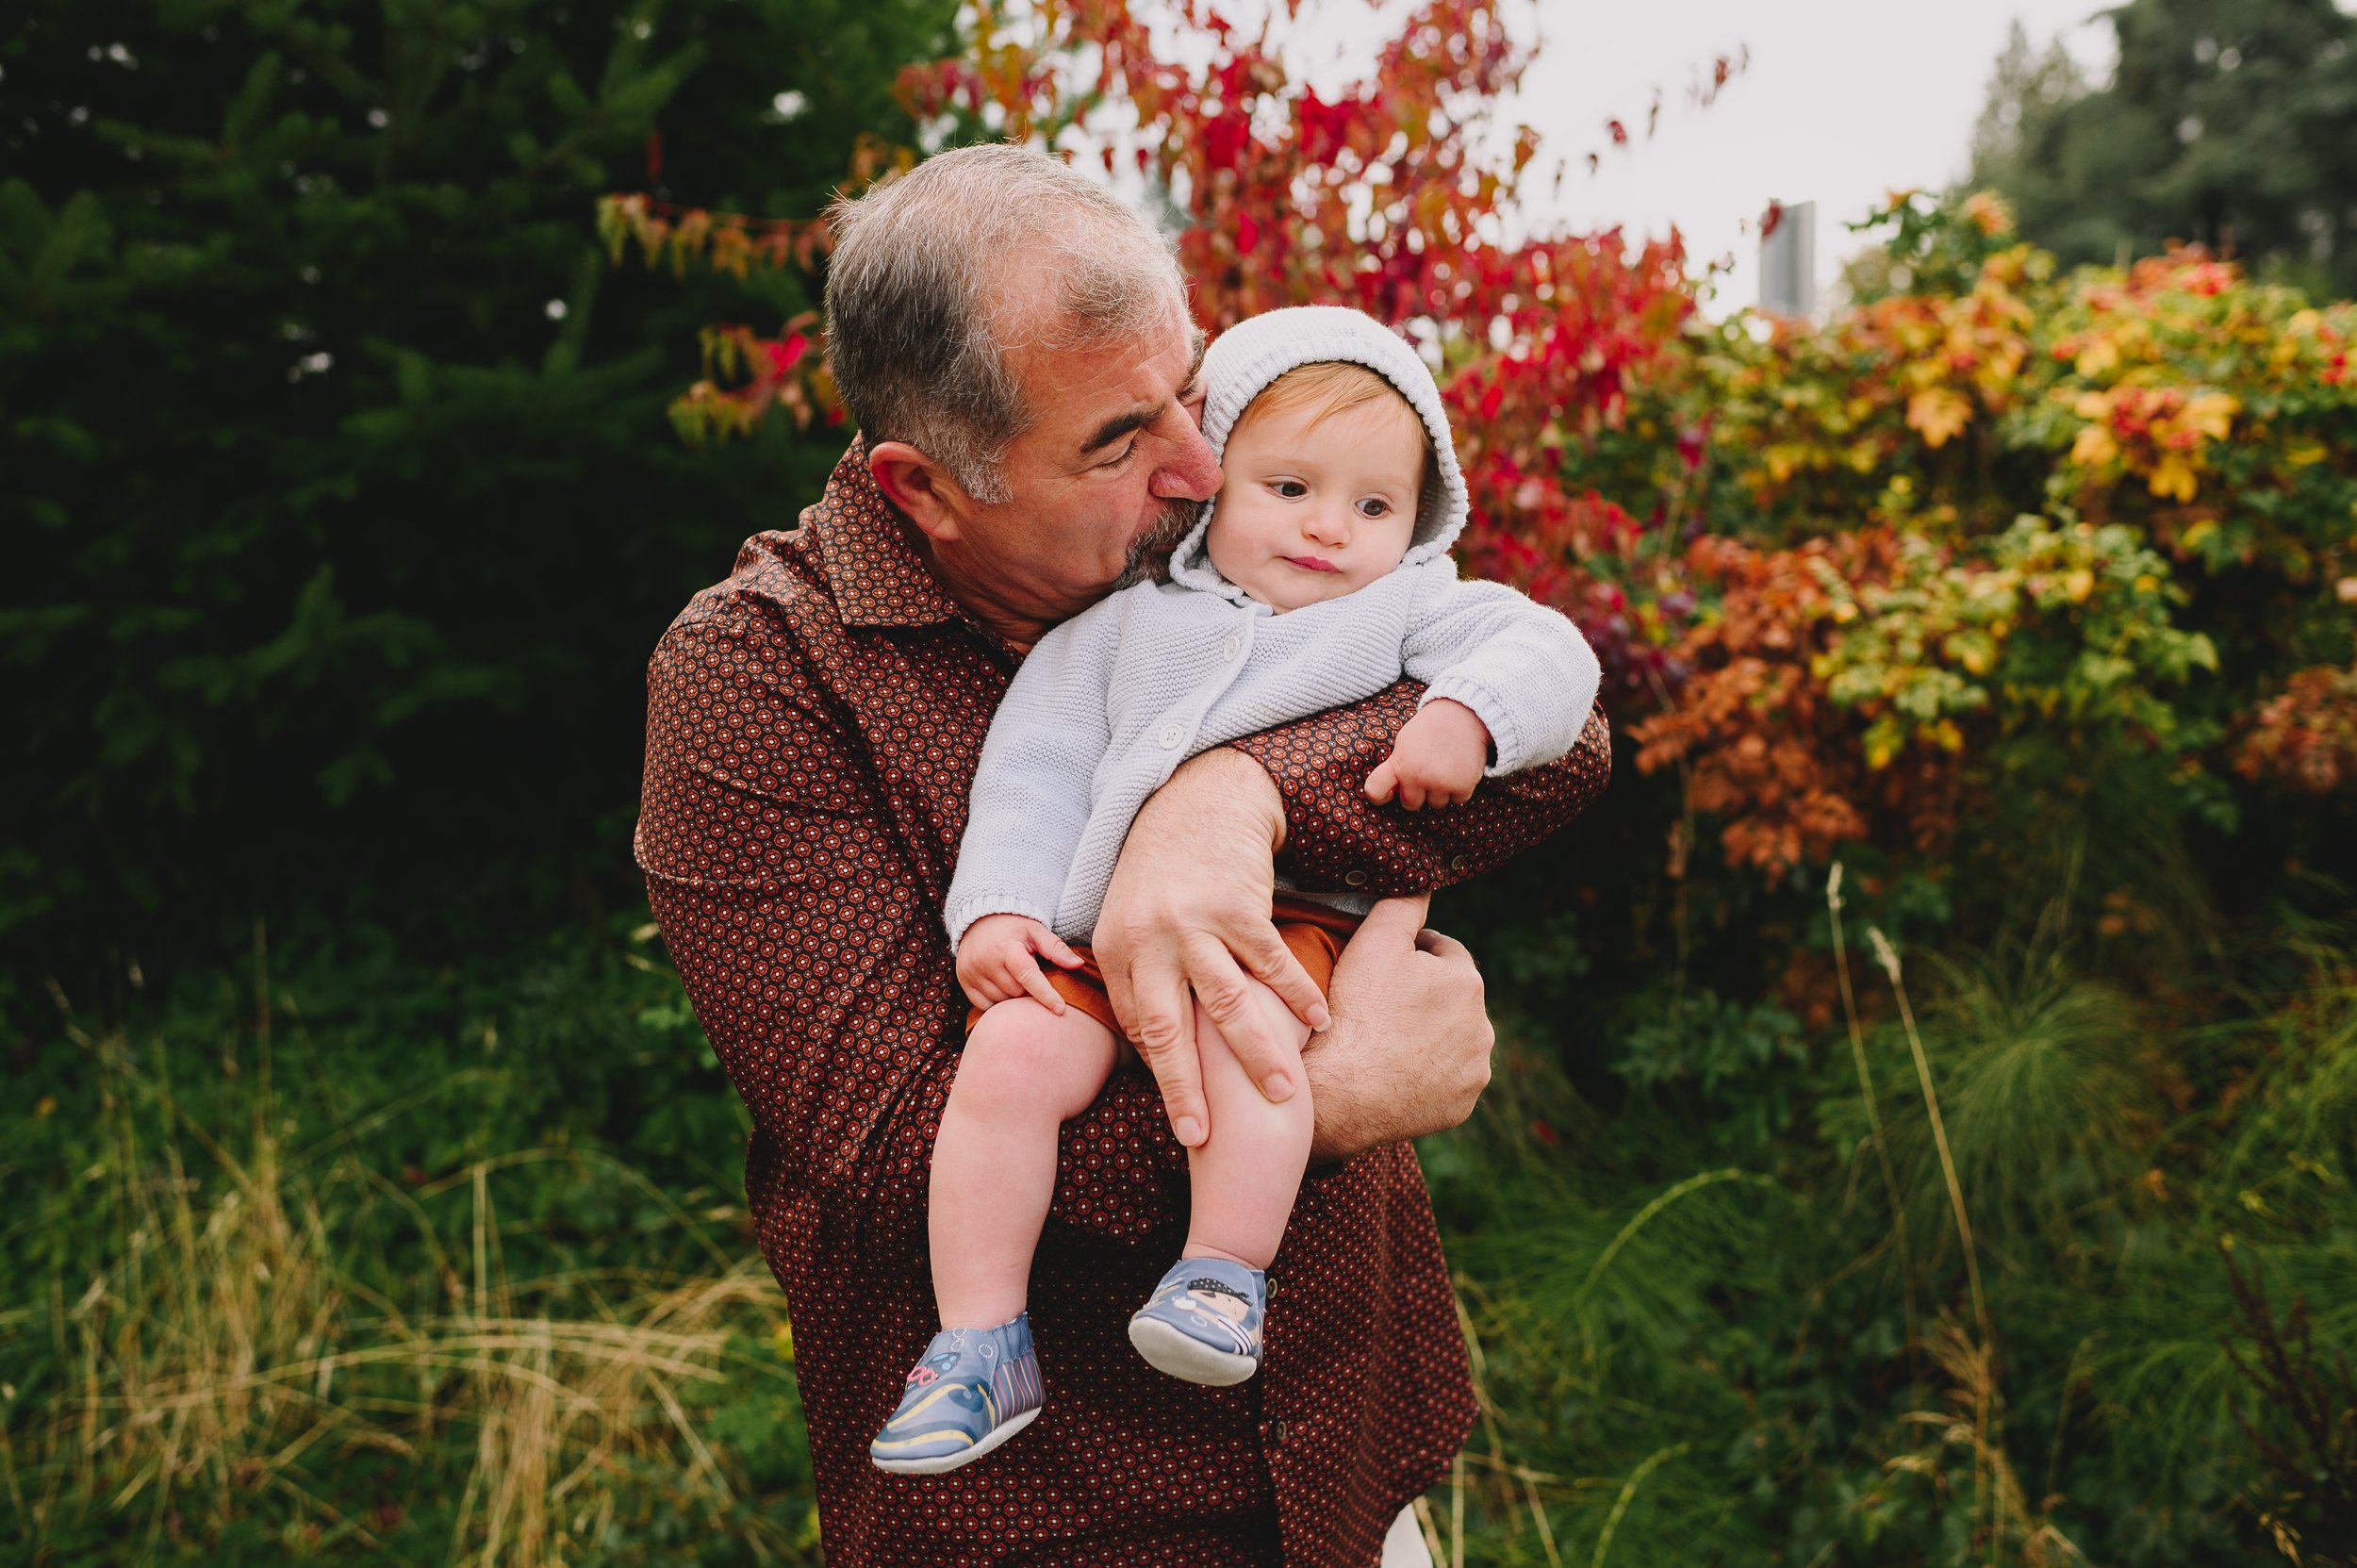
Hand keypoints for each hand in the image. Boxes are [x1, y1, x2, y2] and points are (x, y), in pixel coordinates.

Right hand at [956, 914, 1083, 1011]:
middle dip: (1027, 989)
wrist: (978, 921)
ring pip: (1002, 1001)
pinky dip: (997, 1001)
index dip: (1045, 994)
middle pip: (1017, 992)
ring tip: (1013, 977)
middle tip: (1028, 974)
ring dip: (1013, 996)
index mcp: (1006, 948)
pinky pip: (985, 1005)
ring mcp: (971, 973)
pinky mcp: (964, 982)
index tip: (1061, 1009)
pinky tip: (1001, 985)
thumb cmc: (1013, 928)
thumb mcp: (1036, 931)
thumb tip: (1078, 965)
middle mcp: (985, 961)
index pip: (1028, 975)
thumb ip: (1056, 948)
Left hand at [1094, 748, 1331, 1148]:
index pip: (1139, 1030)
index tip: (1185, 1119)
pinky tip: (1320, 1025)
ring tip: (1284, 1095)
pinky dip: (1298, 998)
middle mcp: (1149, 940)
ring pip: (1229, 1007)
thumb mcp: (1130, 920)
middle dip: (1188, 1092)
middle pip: (1169, 1034)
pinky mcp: (1240, 907)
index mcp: (1116, 950)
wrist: (1200, 798)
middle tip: (1205, 1139)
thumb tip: (1150, 1046)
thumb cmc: (1165, 869)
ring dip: (1259, 1056)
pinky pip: (1272, 965)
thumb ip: (1138, 977)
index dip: (1164, 1076)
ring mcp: (1196, 924)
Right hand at [1302, 893, 1494, 1161]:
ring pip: (1453, 1040)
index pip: (1443, 952)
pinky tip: (1397, 1071)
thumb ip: (1403, 904)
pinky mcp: (1461, 1106)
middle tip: (1380, 1003)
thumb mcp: (1374, 941)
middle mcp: (1482, 1027)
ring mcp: (1474, 1071)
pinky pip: (1447, 1081)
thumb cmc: (1356, 1012)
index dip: (1412, 954)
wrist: (1341, 1091)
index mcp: (1467, 981)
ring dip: (1430, 1035)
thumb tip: (1423, 880)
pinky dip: (1429, 1074)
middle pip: (1451, 999)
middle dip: (1424, 996)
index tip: (1384, 966)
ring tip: (1388, 1038)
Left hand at [1364, 698, 1489, 809]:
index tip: (1388, 795)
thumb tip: (1394, 792)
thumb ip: (1397, 765)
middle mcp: (1416, 777)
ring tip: (1446, 766)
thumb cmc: (1431, 727)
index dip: (1378, 797)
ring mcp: (1440, 783)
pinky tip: (1460, 768)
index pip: (1375, 790)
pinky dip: (1461, 788)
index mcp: (1399, 763)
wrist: (1464, 714)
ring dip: (1441, 791)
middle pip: (1411, 804)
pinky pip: (1457, 800)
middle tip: (1428, 772)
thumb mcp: (1405, 741)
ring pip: (1436, 803)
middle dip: (1418, 793)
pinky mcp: (1462, 787)